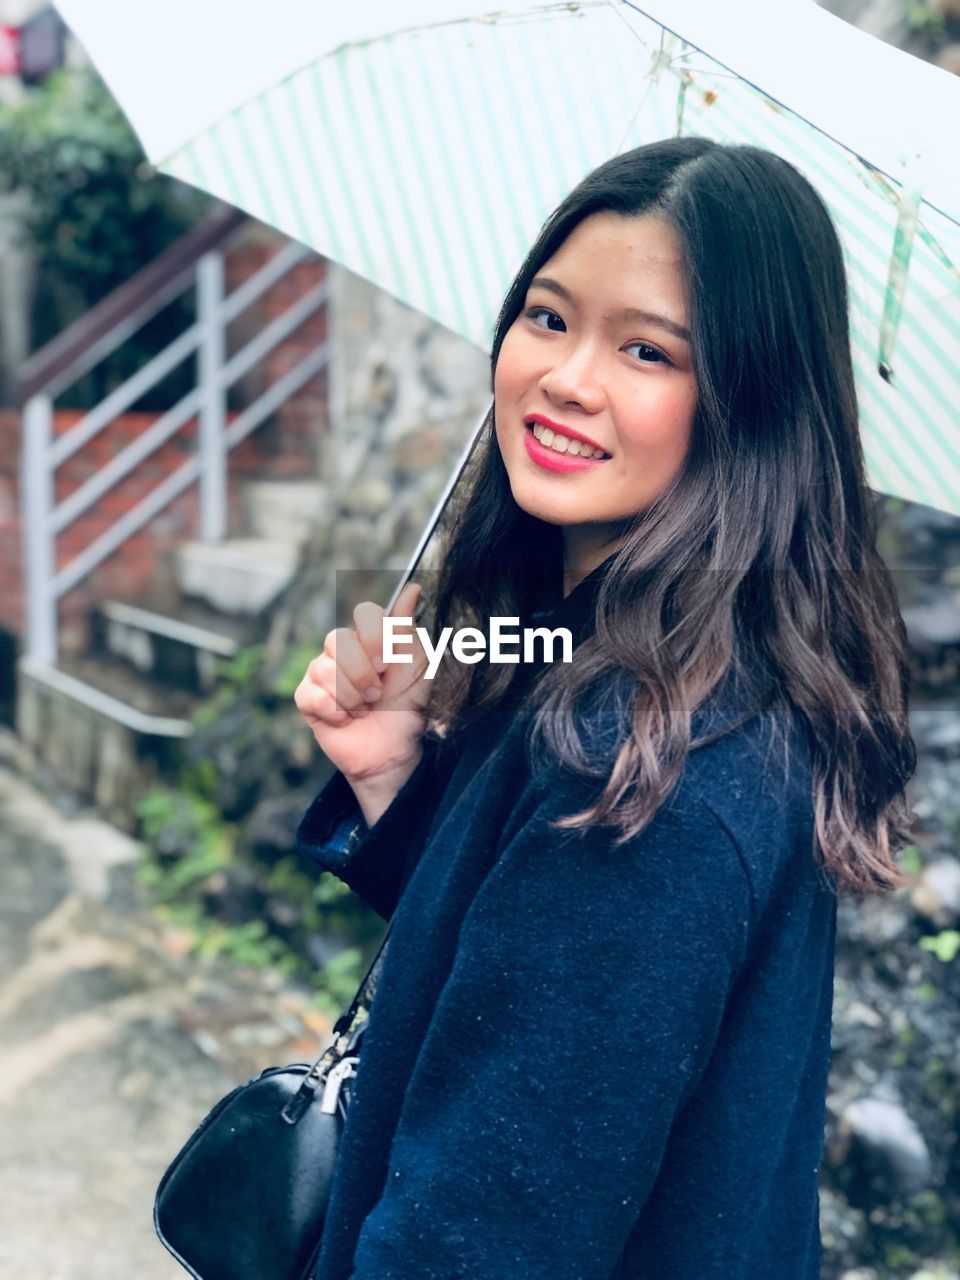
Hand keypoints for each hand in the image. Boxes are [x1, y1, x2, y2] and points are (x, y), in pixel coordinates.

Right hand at [294, 582, 430, 795]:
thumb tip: (411, 588)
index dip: (373, 636)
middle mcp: (341, 650)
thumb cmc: (406, 707)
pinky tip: (345, 719)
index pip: (364, 612)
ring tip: (363, 709)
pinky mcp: (307, 699)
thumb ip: (406, 628)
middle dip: (362, 673)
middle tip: (377, 694)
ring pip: (323, 669)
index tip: (386, 663)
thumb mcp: (414, 666)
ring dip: (352, 697)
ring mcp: (320, 673)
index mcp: (368, 638)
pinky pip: (312, 694)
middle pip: (336, 639)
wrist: (394, 750)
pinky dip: (334, 710)